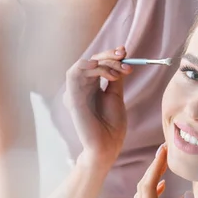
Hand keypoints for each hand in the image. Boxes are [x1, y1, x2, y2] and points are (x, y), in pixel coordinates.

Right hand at [63, 46, 132, 165]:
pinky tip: (105, 71)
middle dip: (108, 55)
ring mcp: (75, 92)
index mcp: (91, 86)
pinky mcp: (72, 98)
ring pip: (83, 64)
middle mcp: (81, 87)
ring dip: (102, 62)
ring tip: (118, 71)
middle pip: (91, 60)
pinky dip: (88, 67)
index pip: (97, 63)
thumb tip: (122, 59)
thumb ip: (116, 78)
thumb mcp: (116, 96)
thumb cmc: (112, 125)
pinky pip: (74, 75)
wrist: (108, 145)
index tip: (125, 52)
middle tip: (124, 56)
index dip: (110, 55)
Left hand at [133, 143, 187, 197]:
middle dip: (153, 169)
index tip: (164, 151)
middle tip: (164, 153)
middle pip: (142, 190)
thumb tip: (189, 197)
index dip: (155, 168)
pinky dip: (153, 194)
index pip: (148, 189)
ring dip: (152, 180)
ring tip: (163, 167)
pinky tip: (164, 192)